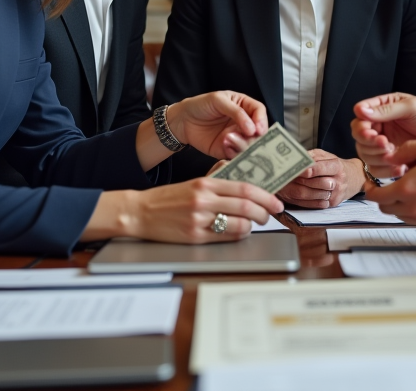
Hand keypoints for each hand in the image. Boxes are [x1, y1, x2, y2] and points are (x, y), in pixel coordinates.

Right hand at [81, 178, 283, 243]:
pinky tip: (240, 231)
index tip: (275, 201)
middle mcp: (203, 200)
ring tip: (256, 223)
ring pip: (238, 223)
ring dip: (253, 225)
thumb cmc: (168, 198)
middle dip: (264, 212)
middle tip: (271, 214)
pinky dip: (238, 234)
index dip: (265, 195)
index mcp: (205, 183)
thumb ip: (217, 179)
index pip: (243, 188)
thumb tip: (243, 178)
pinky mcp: (194, 236)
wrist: (140, 212)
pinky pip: (225, 237)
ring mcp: (199, 219)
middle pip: (245, 205)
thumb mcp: (193, 182)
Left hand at [166, 91, 268, 158]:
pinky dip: (233, 152)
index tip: (258, 128)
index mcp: (244, 106)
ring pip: (249, 145)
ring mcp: (236, 137)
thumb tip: (252, 128)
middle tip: (247, 136)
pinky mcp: (227, 150)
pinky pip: (236, 155)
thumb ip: (237, 112)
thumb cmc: (200, 105)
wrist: (182, 120)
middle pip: (258, 131)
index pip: (259, 112)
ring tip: (228, 138)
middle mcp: (243, 123)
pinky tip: (224, 145)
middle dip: (255, 135)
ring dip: (242, 144)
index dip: (261, 120)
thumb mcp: (218, 101)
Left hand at [278, 150, 363, 208]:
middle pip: (318, 183)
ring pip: (317, 194)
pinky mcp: (334, 203)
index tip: (300, 169)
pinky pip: (318, 203)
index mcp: (338, 166)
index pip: (323, 168)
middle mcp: (339, 181)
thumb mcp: (327, 156)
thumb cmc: (337, 166)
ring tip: (292, 186)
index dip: (311, 169)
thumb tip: (299, 157)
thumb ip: (314, 156)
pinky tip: (300, 194)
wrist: (355, 178)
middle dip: (303, 180)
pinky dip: (307, 199)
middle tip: (290, 178)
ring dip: (303, 190)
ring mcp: (337, 194)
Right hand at [351, 93, 415, 177]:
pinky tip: (401, 167)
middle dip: (371, 145)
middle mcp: (382, 128)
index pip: (360, 121)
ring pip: (368, 156)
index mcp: (382, 110)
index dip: (362, 129)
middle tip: (386, 146)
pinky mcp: (394, 160)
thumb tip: (360, 110)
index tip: (372, 134)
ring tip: (394, 156)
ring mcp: (387, 145)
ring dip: (378, 159)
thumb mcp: (411, 108)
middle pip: (360, 141)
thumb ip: (385, 110)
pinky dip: (387, 170)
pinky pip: (381, 169)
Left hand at [365, 136, 415, 227]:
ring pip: (400, 216)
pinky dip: (413, 211)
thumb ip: (408, 149)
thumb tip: (392, 155)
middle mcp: (415, 206)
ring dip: (397, 204)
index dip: (370, 189)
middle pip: (385, 209)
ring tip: (407, 189)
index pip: (376, 196)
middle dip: (382, 197)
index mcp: (409, 187)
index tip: (372, 182)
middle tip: (386, 186)